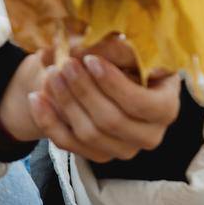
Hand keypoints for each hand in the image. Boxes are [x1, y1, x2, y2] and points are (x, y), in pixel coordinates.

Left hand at [31, 35, 182, 161]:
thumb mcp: (127, 48)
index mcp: (166, 106)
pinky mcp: (99, 156)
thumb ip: (116, 48)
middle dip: (84, 91)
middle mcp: (150, 134)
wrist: (105, 79)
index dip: (113, 84)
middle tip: (65, 64)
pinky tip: (37, 97)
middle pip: (112, 121)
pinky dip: (48, 121)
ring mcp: (124, 149)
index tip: (90, 59)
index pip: (141, 104)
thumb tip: (96, 50)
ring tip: (51, 75)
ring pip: (89, 134)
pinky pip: (69, 145)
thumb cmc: (124, 59)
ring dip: (66, 103)